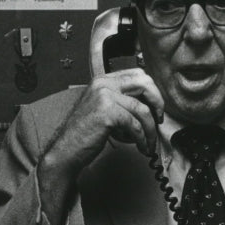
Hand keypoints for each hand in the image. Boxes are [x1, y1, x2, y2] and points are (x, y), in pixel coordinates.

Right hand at [37, 69, 164, 224]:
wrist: (66, 150)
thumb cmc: (84, 134)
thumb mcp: (103, 109)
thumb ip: (122, 102)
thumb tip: (150, 106)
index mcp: (103, 80)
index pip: (138, 75)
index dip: (153, 92)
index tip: (156, 108)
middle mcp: (103, 84)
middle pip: (145, 84)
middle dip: (158, 103)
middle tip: (158, 121)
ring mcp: (104, 97)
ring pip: (142, 109)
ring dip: (151, 130)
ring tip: (149, 143)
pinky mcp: (107, 113)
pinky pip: (135, 125)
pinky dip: (142, 138)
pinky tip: (140, 146)